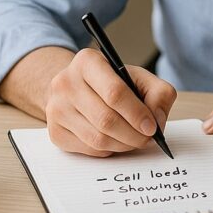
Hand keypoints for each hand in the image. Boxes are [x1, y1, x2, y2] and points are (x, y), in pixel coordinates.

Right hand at [45, 48, 176, 156]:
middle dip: (133, 135)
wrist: (76, 89)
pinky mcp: (54, 132)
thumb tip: (157, 121)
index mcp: (87, 61)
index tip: (152, 127)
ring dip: (123, 145)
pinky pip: (88, 150)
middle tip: (148, 139)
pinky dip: (108, 150)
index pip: (115, 92)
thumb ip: (158, 94)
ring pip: (98, 139)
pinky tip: (116, 140)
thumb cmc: (111, 83)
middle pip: (106, 119)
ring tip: (135, 140)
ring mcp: (56, 108)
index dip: (137, 113)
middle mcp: (65, 83)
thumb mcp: (138, 78)